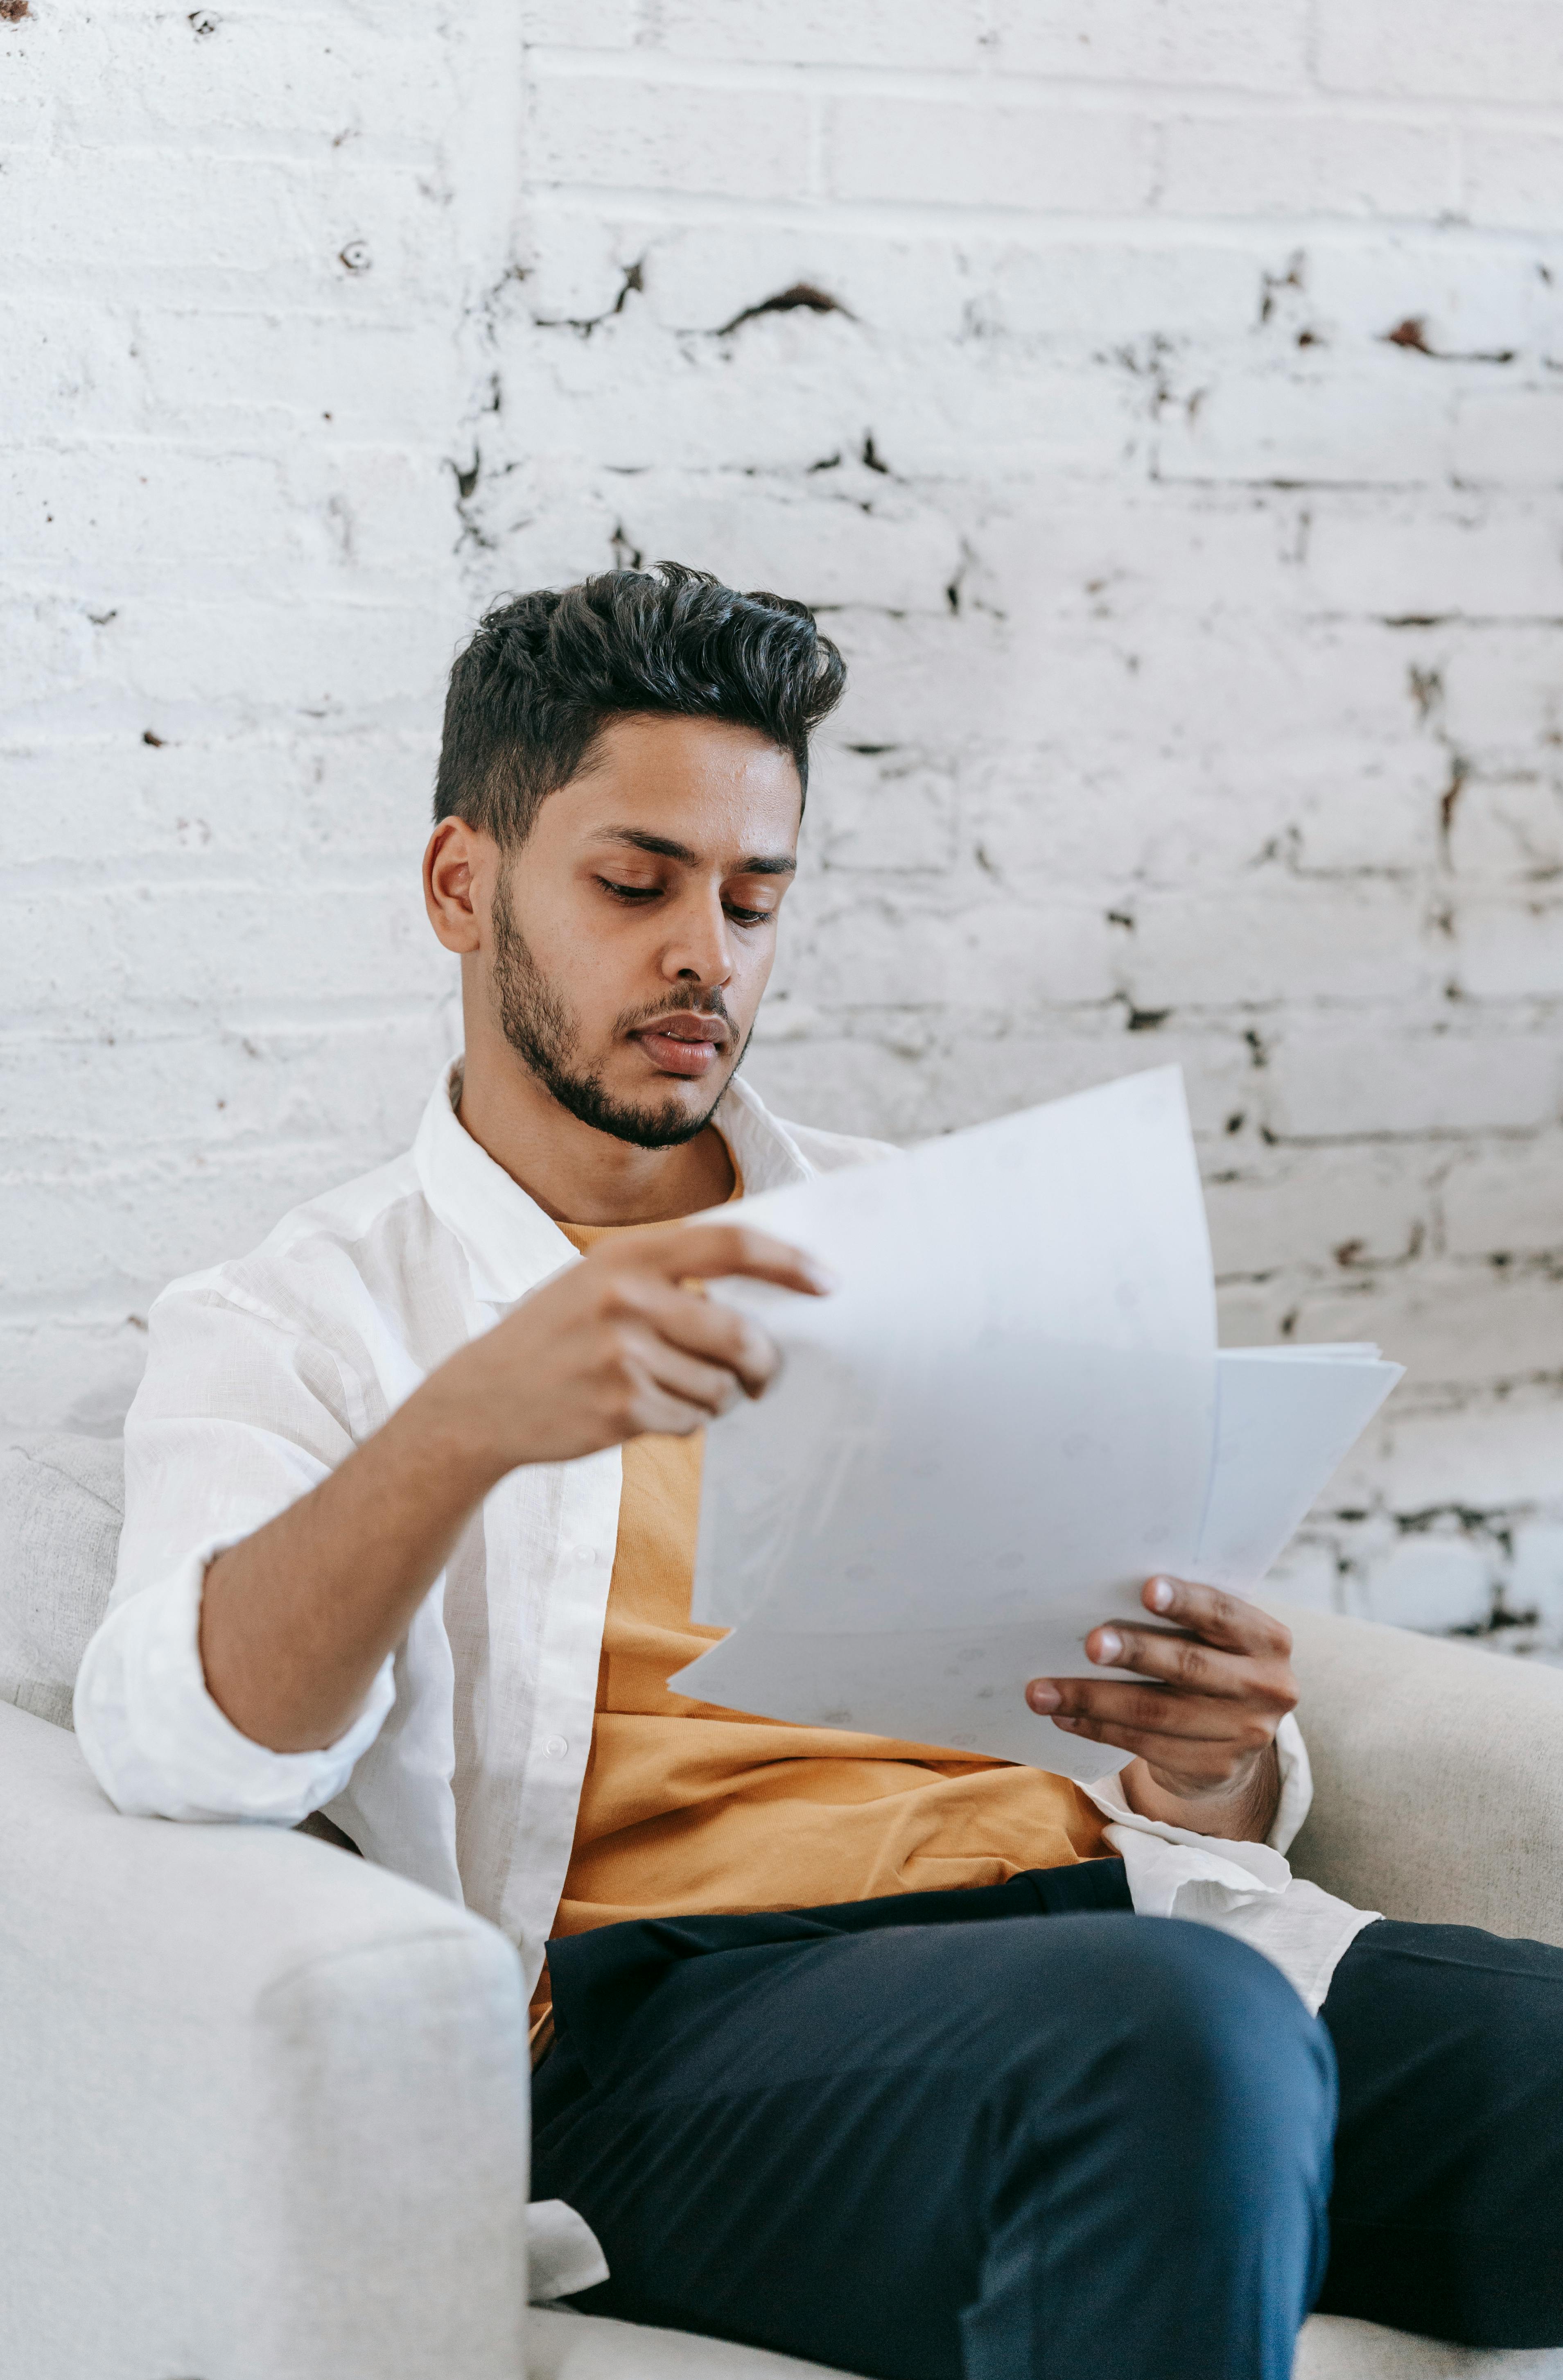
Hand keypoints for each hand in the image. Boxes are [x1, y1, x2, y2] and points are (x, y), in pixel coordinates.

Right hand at [438, 1220, 830, 1472]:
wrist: (482, 1399)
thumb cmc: (560, 1335)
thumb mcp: (601, 1280)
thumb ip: (672, 1276)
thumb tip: (769, 1296)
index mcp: (628, 1255)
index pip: (731, 1244)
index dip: (789, 1263)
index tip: (828, 1282)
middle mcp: (626, 1298)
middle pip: (741, 1334)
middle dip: (765, 1363)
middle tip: (764, 1375)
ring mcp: (622, 1356)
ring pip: (721, 1386)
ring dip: (716, 1397)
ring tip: (672, 1389)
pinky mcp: (621, 1409)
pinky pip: (692, 1421)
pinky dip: (684, 1421)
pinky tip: (644, 1410)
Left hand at [1024, 1578, 1296, 1841]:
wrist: (1236, 1734)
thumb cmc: (1209, 1659)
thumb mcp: (1213, 1636)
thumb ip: (1183, 1618)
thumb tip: (1101, 1593)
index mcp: (1269, 1640)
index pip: (1224, 1614)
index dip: (1186, 1602)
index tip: (1145, 1589)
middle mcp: (1268, 1687)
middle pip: (1189, 1667)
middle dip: (1135, 1652)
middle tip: (1089, 1643)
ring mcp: (1246, 1734)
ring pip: (1158, 1713)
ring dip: (1093, 1700)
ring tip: (1043, 1690)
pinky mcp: (1215, 1768)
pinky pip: (1146, 1746)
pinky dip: (1099, 1729)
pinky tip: (1065, 1717)